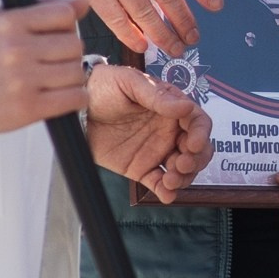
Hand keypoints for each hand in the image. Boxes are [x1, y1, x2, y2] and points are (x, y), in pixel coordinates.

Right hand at [0, 1, 85, 138]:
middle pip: (74, 44)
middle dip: (68, 51)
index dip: (67, 24)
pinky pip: (75, 98)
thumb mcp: (3, 23)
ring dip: (71, 76)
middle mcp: (16, 50)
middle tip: (54, 58)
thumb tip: (82, 4)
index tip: (58, 32)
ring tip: (55, 77)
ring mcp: (23, 80)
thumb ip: (43, 10)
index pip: (64, 14)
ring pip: (76, 72)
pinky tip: (60, 93)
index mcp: (9, 23)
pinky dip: (75, 96)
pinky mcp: (29, 108)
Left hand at [83, 62, 212, 202]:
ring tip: (170, 179)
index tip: (192, 144)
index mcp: (171, 108)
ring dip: (184, 177)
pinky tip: (166, 194)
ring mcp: (157, 151)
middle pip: (198, 150)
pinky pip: (159, 183)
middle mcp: (169, 131)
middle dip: (196, 160)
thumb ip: (157, 96)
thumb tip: (185, 106)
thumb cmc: (104, 87)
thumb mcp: (130, 83)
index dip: (201, 134)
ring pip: (183, 169)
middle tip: (182, 163)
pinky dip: (167, 192)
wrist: (77, 109)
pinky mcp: (142, 168)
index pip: (198, 122)